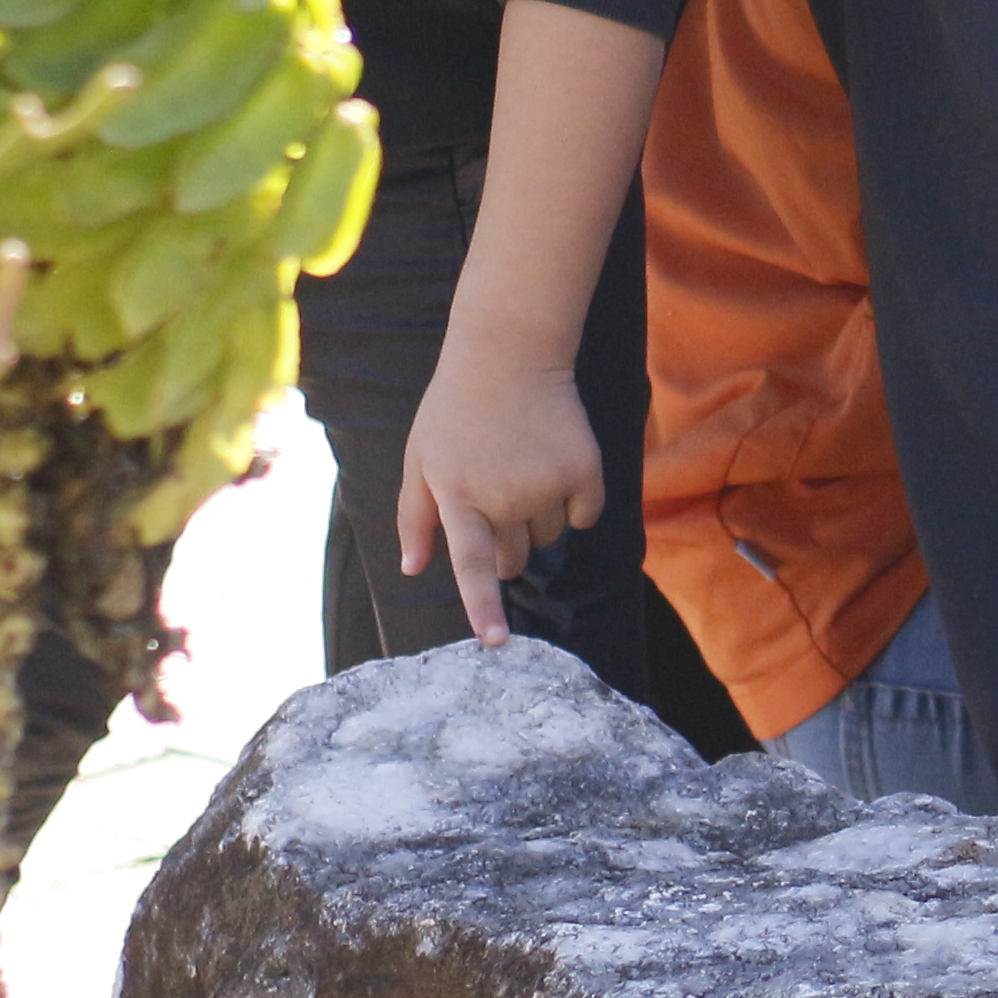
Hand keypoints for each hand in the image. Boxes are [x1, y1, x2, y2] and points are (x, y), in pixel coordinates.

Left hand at [393, 346, 601, 645]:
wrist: (510, 355)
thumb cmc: (455, 410)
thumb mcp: (420, 459)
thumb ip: (414, 516)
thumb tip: (412, 568)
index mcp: (458, 498)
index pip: (473, 564)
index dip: (485, 606)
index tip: (498, 641)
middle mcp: (505, 496)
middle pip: (515, 559)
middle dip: (507, 546)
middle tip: (497, 500)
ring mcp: (547, 484)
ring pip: (549, 537)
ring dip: (538, 518)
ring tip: (523, 467)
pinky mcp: (585, 471)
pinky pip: (585, 515)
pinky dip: (576, 502)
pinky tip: (557, 463)